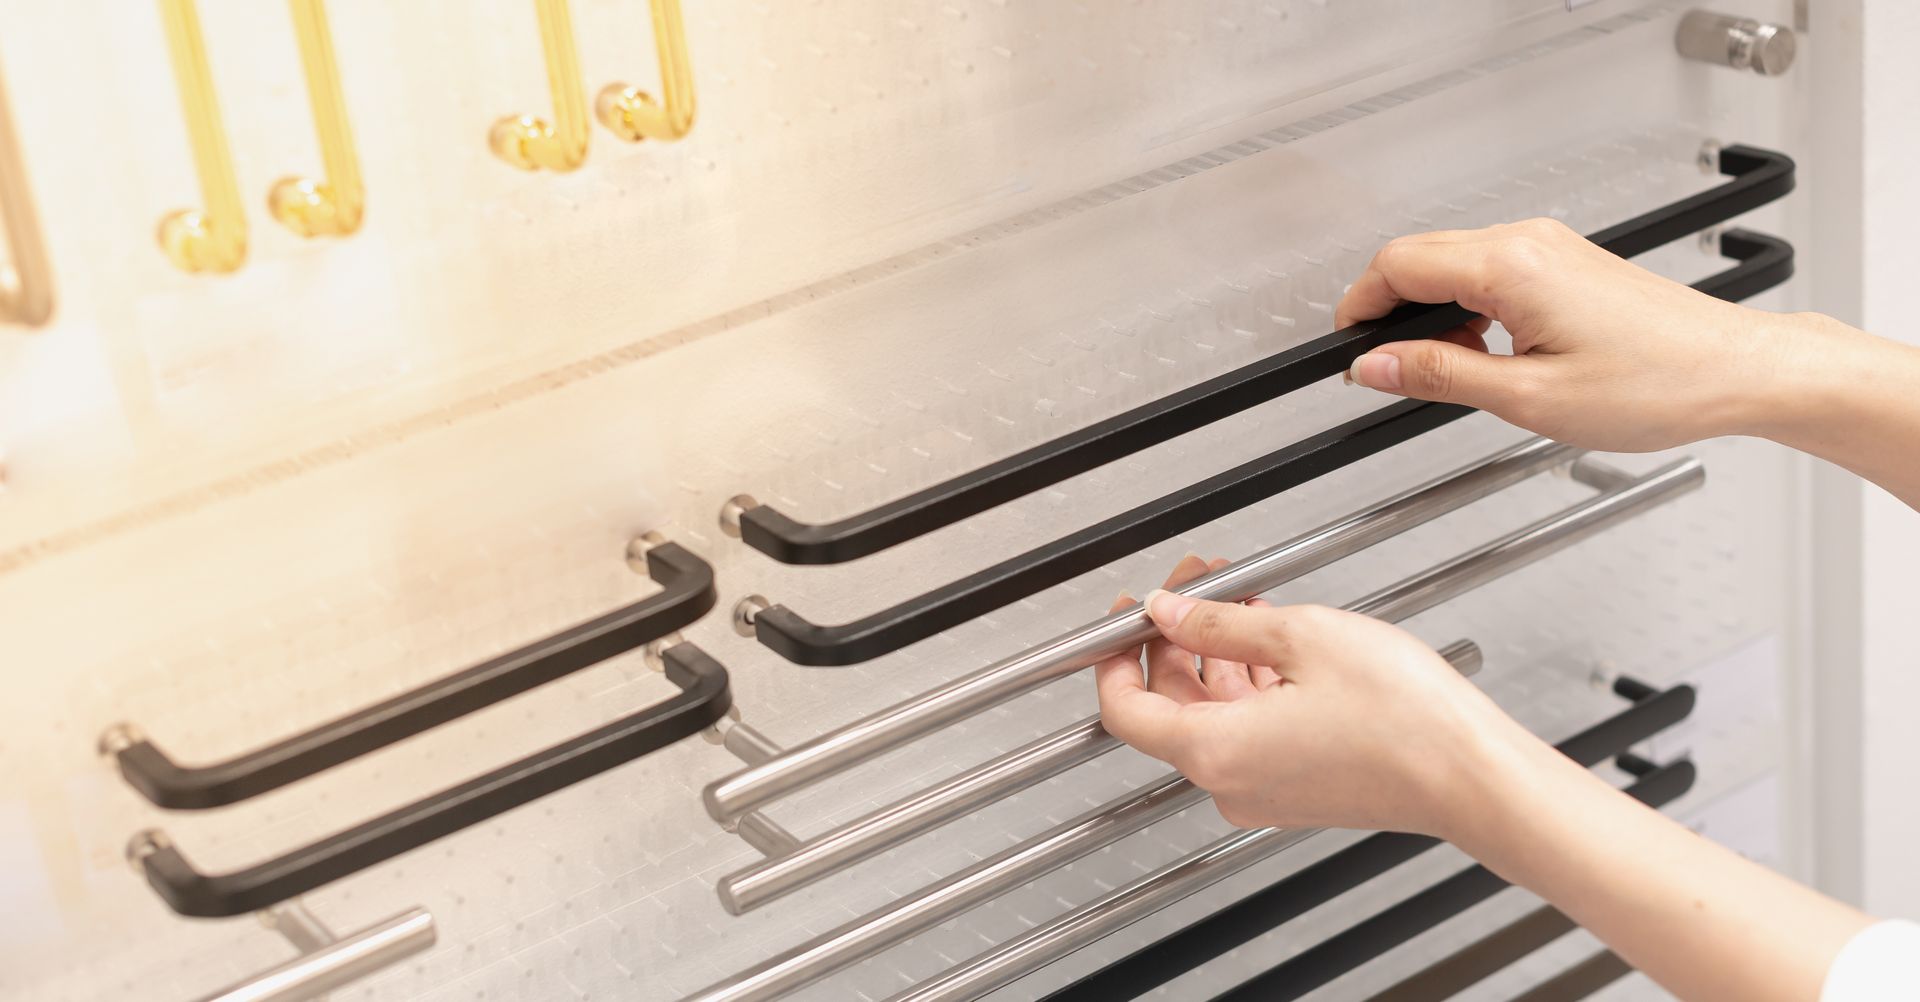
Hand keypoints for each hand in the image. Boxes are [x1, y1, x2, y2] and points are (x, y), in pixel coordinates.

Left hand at [1093, 558, 1530, 836]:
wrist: (1470, 775)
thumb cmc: (1402, 717)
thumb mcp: (1298, 637)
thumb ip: (1217, 622)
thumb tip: (1170, 611)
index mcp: (1212, 749)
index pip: (1122, 708)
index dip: (1112, 656)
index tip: (1122, 618)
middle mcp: (1229, 781)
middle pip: (1168, 706)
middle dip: (1175, 638)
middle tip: (1195, 583)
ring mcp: (1262, 790)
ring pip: (1211, 713)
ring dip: (1216, 655)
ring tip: (1239, 599)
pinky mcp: (1294, 789)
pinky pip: (1248, 730)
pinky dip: (1249, 684)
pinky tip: (1271, 638)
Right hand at [1336, 218, 1795, 451]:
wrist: (1735, 370)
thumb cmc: (1656, 384)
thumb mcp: (1527, 397)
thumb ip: (1439, 376)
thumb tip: (1376, 367)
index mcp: (1510, 267)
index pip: (1397, 266)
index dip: (1360, 308)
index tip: (1347, 347)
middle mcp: (1528, 241)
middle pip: (1418, 255)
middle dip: (1389, 309)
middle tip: (1384, 368)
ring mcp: (1549, 246)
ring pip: (1453, 261)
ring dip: (1431, 311)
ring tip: (1447, 370)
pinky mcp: (1565, 260)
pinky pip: (1488, 268)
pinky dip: (1468, 306)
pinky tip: (1484, 352)